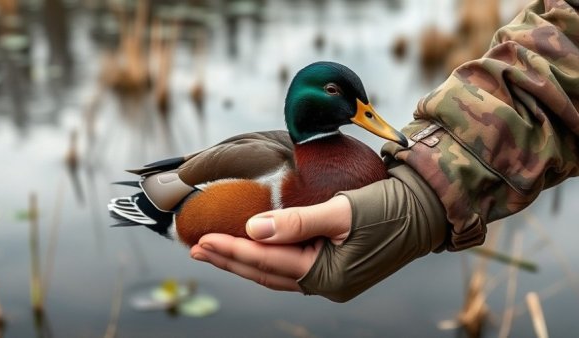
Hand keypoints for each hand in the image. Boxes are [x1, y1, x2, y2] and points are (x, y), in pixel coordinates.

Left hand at [191, 164, 446, 301]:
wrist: (426, 210)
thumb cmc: (390, 208)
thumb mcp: (343, 211)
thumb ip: (297, 222)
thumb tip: (253, 229)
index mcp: (327, 276)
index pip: (267, 263)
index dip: (232, 251)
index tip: (201, 240)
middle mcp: (326, 284)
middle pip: (266, 274)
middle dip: (229, 260)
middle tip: (196, 247)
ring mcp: (331, 279)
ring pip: (276, 273)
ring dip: (244, 262)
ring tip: (215, 250)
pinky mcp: (336, 267)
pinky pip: (292, 267)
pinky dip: (268, 259)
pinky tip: (254, 250)